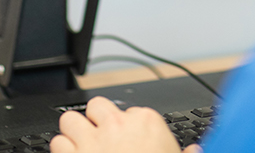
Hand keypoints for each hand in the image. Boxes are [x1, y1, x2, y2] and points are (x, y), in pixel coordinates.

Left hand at [49, 96, 201, 152]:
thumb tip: (196, 151)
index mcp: (146, 122)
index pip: (131, 111)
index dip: (127, 126)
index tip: (129, 139)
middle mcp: (116, 126)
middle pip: (96, 106)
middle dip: (95, 119)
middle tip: (100, 135)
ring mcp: (92, 140)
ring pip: (70, 120)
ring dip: (73, 132)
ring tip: (81, 143)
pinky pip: (58, 143)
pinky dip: (62, 150)